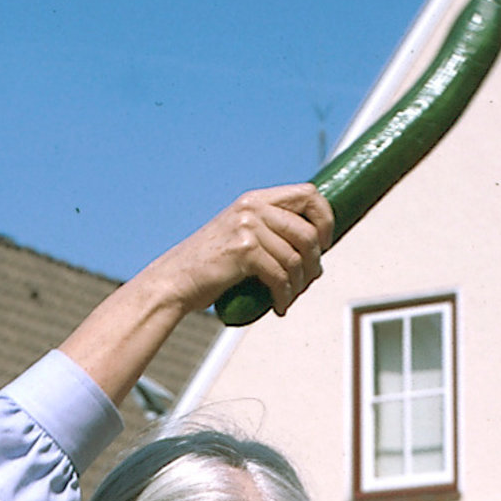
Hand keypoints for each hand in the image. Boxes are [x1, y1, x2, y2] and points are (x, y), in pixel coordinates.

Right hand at [56, 183, 332, 403]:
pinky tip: (280, 307)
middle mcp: (252, 207)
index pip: (309, 193)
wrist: (174, 282)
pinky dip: (284, 297)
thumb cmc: (210, 266)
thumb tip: (315, 244)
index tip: (325, 242)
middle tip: (309, 279)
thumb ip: (269, 231)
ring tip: (290, 297)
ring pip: (297, 258)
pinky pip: (280, 277)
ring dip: (300, 284)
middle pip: (308, 232)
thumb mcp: (241, 236)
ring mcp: (248, 227)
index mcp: (255, 199)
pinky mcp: (244, 251)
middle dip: (316, 261)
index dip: (326, 218)